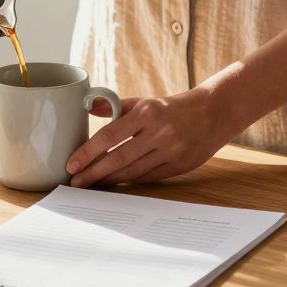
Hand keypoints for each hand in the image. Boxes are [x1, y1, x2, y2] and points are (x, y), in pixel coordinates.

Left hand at [65, 87, 237, 188]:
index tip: (72, 164)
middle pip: (119, 158)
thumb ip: (116, 106)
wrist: (214, 113)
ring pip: (133, 172)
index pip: (110, 136)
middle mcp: (159, 133)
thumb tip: (88, 108)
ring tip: (90, 185)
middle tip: (75, 182)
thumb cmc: (172, 107)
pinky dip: (129, 181)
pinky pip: (148, 177)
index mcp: (147, 113)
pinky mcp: (179, 166)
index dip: (88, 152)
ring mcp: (171, 151)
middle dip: (94, 173)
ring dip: (108, 180)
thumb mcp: (145, 101)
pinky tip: (114, 183)